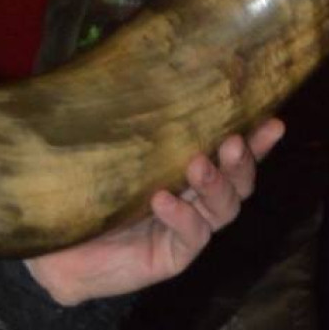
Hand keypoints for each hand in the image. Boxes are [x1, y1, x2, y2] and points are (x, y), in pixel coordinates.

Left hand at [25, 120, 282, 306]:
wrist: (55, 250)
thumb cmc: (83, 196)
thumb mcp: (108, 155)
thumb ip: (130, 127)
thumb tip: (134, 72)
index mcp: (187, 175)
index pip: (230, 157)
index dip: (258, 142)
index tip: (273, 122)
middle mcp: (195, 202)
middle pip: (239, 184)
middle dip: (242, 162)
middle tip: (233, 142)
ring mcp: (187, 231)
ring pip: (223, 210)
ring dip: (215, 184)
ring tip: (197, 165)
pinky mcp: (173, 257)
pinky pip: (191, 236)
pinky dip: (180, 216)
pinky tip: (162, 200)